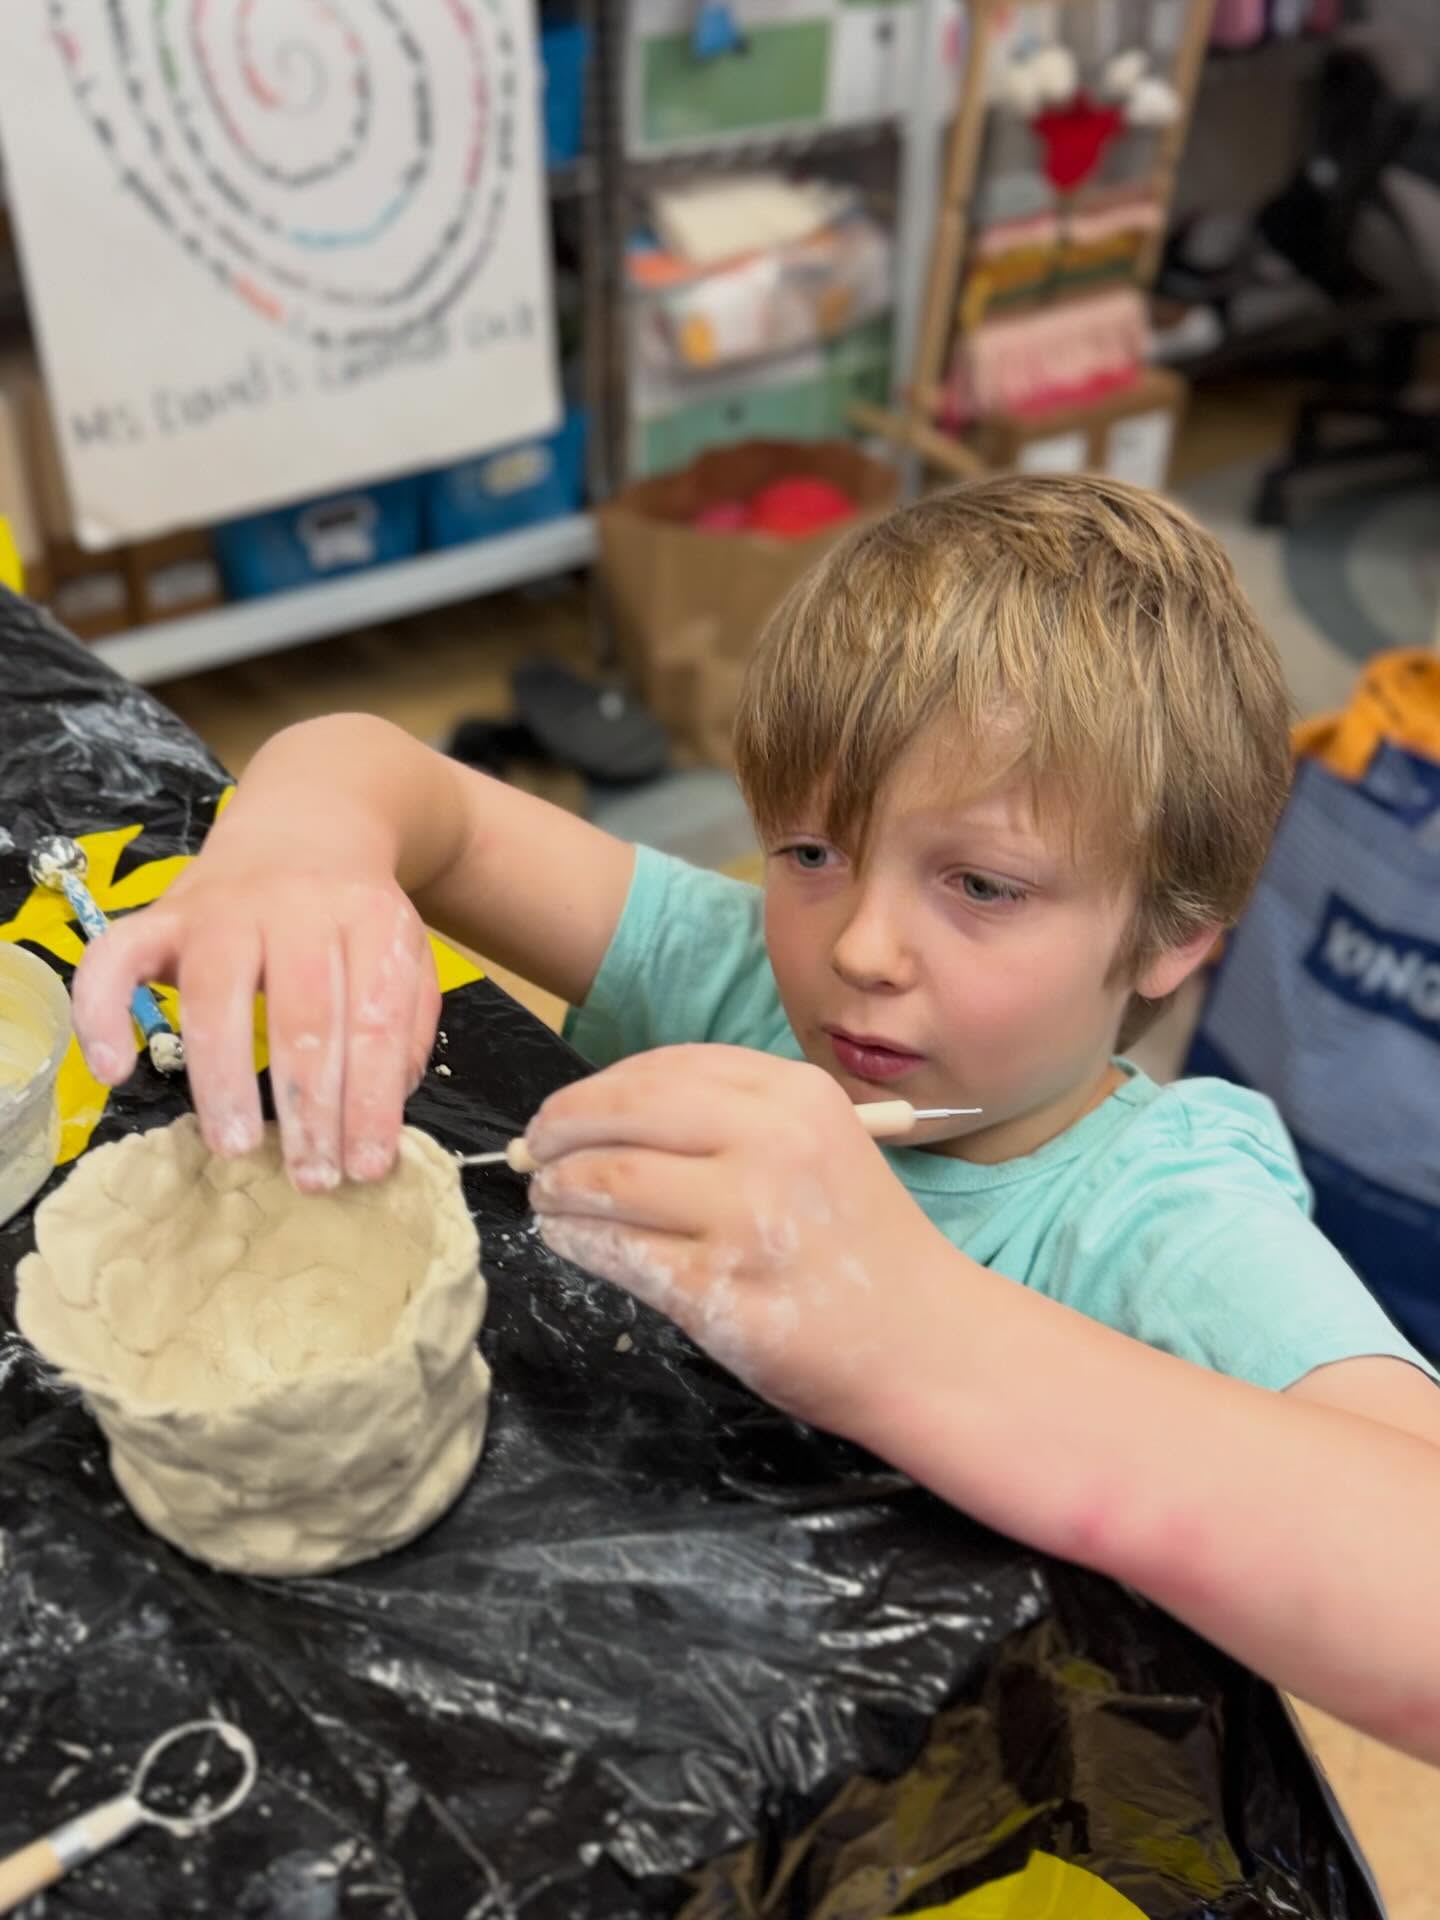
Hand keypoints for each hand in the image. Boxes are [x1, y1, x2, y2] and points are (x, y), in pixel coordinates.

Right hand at [72, 838, 437, 1190]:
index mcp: (369, 918)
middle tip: (310, 1178)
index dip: (371, 1099)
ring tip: (234, 1146)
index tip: (367, 1167)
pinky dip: (103, 1011)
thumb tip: (387, 1103)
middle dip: (308, 1106)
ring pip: (215, 993)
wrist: (310, 818)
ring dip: (224, 1078)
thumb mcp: (405, 953)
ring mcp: (221, 907)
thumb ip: (406, 1025)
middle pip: (300, 1013)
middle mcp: (294, 907)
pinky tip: (115, 1070)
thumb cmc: (356, 911)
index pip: (373, 1019)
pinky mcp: (161, 911)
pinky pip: (115, 956)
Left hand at [527, 1045, 949, 1431]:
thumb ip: (731, 1118)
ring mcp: (744, 1215)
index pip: (664, 1068)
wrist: (923, 1340)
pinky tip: (565, 1239)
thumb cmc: (861, 1243)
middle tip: (536, 1151)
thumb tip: (604, 1115)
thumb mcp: (818, 1143)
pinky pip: (616, 1251)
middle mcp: (770, 1141)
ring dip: (558, 1189)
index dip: (598, 1087)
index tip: (567, 1110)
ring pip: (607, 1182)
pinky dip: (574, 1241)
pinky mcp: (717, 1287)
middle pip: (623, 1112)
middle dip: (561, 1130)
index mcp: (793, 1094)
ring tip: (547, 1198)